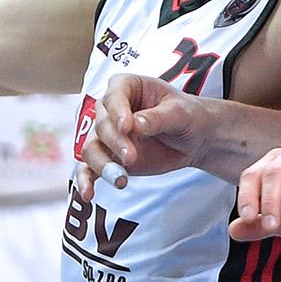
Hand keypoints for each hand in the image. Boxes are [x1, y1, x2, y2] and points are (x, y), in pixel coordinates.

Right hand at [71, 75, 210, 202]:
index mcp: (127, 87)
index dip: (117, 110)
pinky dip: (86, 181)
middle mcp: (111, 109)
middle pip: (101, 125)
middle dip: (114, 142)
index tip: (127, 126)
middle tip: (131, 157)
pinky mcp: (108, 158)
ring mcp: (108, 135)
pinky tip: (88, 194)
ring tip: (120, 180)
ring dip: (102, 165)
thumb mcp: (180, 113)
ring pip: (91, 149)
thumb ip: (158, 118)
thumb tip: (136, 124)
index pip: (114, 95)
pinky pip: (89, 169)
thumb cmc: (188, 116)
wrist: (195, 139)